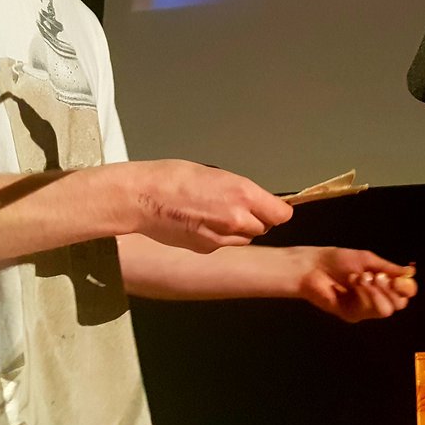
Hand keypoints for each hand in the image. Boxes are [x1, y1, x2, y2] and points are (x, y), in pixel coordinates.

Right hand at [130, 159, 292, 253]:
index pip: (281, 214)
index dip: (276, 210)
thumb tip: (254, 200)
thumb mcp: (216, 174)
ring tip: (215, 214)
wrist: (142, 197)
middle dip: (256, 219)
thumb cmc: (173, 177)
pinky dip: (219, 238)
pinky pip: (224, 245)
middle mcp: (237, 219)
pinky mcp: (206, 249)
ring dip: (239, 230)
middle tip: (236, 207)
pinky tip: (201, 223)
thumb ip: (240, 191)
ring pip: (245, 239)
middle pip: (264, 227)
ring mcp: (221, 238)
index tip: (270, 206)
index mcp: (243, 194)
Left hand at [295, 247, 417, 322]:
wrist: (314, 266)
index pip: (405, 292)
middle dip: (391, 289)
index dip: (407, 287)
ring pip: (386, 310)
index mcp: (382, 283)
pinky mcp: (351, 315)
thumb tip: (409, 272)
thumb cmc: (337, 260)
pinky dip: (362, 293)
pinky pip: (367, 310)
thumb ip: (388, 268)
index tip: (399, 278)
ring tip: (360, 277)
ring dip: (375, 291)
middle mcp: (375, 297)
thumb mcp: (367, 260)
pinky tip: (352, 281)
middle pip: (399, 304)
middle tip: (378, 276)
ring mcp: (364, 308)